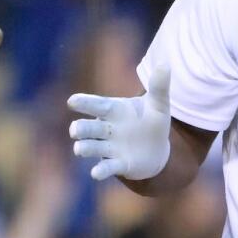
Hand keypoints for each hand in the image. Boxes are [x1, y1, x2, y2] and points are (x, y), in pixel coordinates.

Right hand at [68, 65, 171, 180]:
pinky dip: (101, 171)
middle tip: (75, 130)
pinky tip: (95, 174)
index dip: (84, 103)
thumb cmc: (152, 122)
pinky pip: (107, 167)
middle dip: (80, 128)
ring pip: (92, 147)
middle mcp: (107, 129)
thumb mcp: (159, 104)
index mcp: (114, 110)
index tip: (72, 101)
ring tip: (79, 149)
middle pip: (88, 128)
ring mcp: (111, 148)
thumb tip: (166, 64)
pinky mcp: (119, 164)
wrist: (157, 149)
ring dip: (85, 148)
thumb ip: (159, 86)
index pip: (97, 104)